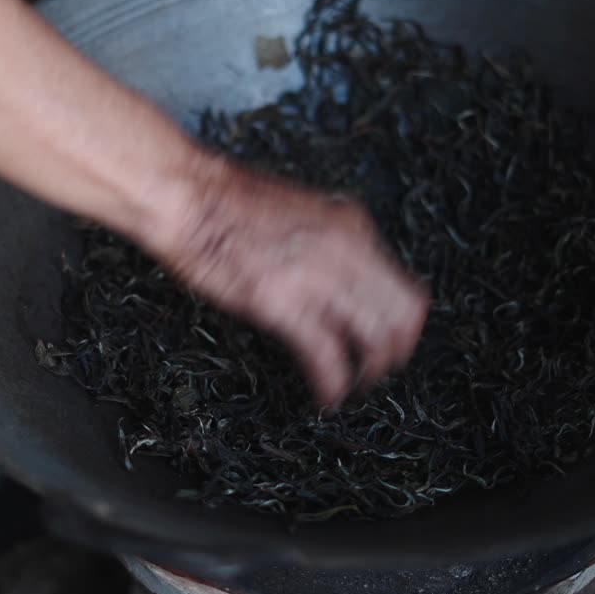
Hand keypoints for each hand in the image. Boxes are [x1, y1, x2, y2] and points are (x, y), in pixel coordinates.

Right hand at [149, 156, 429, 408]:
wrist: (188, 195)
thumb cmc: (228, 201)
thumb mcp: (303, 210)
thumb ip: (333, 242)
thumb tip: (345, 273)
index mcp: (353, 226)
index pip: (406, 287)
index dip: (403, 325)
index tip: (390, 342)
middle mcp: (347, 252)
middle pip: (403, 318)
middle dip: (395, 354)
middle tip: (377, 372)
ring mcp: (318, 278)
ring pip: (376, 340)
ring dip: (369, 374)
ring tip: (353, 388)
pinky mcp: (284, 304)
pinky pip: (329, 357)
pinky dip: (333, 386)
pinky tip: (326, 397)